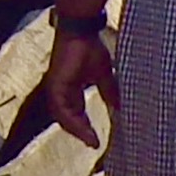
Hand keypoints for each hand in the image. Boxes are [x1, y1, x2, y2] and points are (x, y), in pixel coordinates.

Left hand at [44, 27, 119, 148]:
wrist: (81, 31)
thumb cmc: (90, 47)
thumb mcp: (103, 74)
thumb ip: (109, 91)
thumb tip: (120, 107)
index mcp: (70, 88)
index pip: (75, 113)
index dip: (85, 127)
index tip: (96, 140)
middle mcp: (61, 90)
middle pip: (68, 119)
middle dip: (81, 132)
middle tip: (94, 144)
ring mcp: (56, 88)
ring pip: (63, 117)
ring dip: (77, 130)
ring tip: (90, 140)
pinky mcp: (55, 85)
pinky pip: (62, 109)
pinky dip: (72, 121)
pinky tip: (83, 129)